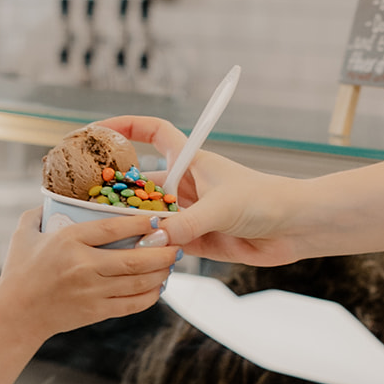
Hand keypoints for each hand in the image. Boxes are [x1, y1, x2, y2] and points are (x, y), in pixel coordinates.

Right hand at [0, 208, 177, 345]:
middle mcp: (82, 266)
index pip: (111, 228)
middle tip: (177, 243)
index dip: (140, 223)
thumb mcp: (23, 234)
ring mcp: (91, 291)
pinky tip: (159, 286)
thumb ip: (40, 212)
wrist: (15, 314)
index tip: (158, 218)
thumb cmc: (19, 272)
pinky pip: (132, 304)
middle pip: (133, 258)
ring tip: (172, 262)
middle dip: (162, 251)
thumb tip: (56, 195)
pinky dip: (150, 296)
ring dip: (161, 272)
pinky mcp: (95, 311)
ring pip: (138, 282)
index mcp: (67, 241)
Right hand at [99, 115, 305, 265]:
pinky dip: (149, 248)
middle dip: (116, 190)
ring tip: (105, 236)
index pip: (153, 133)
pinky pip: (162, 242)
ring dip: (131, 224)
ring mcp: (188, 213)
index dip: (126, 126)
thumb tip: (152, 240)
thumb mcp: (221, 208)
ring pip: (148, 216)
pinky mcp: (194, 239)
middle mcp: (185, 185)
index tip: (98, 131)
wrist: (295, 228)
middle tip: (87, 202)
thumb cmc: (265, 201)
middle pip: (140, 183)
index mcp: (191, 161)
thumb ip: (186, 225)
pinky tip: (132, 257)